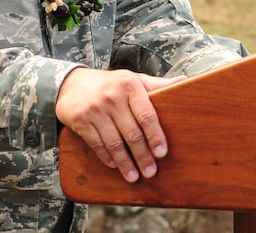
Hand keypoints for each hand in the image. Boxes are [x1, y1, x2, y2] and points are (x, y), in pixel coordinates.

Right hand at [55, 68, 183, 182]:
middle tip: (150, 171)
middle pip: (132, 133)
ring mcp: (95, 109)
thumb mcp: (133, 80)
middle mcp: (112, 97)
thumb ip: (157, 85)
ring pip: (114, 142)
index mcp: (130, 85)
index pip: (146, 115)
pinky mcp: (79, 120)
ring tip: (134, 176)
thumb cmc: (110, 84)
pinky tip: (116, 165)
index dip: (155, 136)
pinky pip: (97, 144)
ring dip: (126, 163)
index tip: (162, 153)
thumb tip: (184, 82)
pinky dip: (108, 157)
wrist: (71, 83)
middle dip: (142, 156)